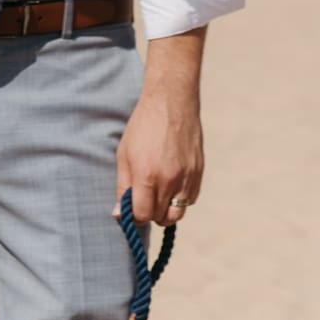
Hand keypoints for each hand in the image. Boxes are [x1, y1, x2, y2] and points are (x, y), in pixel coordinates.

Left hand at [113, 78, 203, 228]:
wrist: (172, 102)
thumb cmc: (143, 127)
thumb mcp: (124, 155)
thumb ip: (123, 187)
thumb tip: (120, 214)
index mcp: (148, 176)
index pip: (142, 215)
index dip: (134, 216)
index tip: (131, 208)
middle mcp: (170, 180)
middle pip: (161, 217)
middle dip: (149, 214)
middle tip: (143, 200)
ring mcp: (188, 177)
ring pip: (178, 213)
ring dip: (166, 211)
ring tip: (158, 195)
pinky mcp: (199, 171)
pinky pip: (190, 199)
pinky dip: (180, 199)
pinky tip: (171, 184)